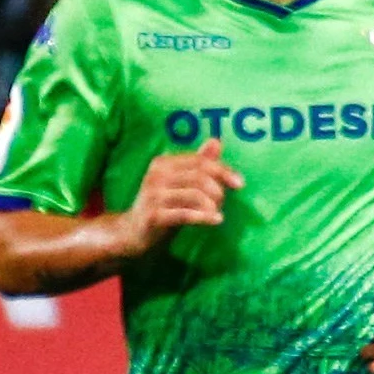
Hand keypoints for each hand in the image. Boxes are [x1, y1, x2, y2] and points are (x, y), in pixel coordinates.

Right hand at [120, 139, 242, 254]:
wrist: (133, 233)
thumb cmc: (163, 205)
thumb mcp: (181, 183)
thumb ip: (199, 163)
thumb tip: (216, 141)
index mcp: (163, 163)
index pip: (200, 161)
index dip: (223, 171)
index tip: (240, 184)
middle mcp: (156, 175)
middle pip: (199, 177)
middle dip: (218, 190)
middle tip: (222, 203)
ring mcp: (153, 196)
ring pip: (195, 195)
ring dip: (212, 205)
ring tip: (216, 213)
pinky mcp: (153, 216)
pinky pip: (185, 214)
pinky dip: (205, 217)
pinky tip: (217, 220)